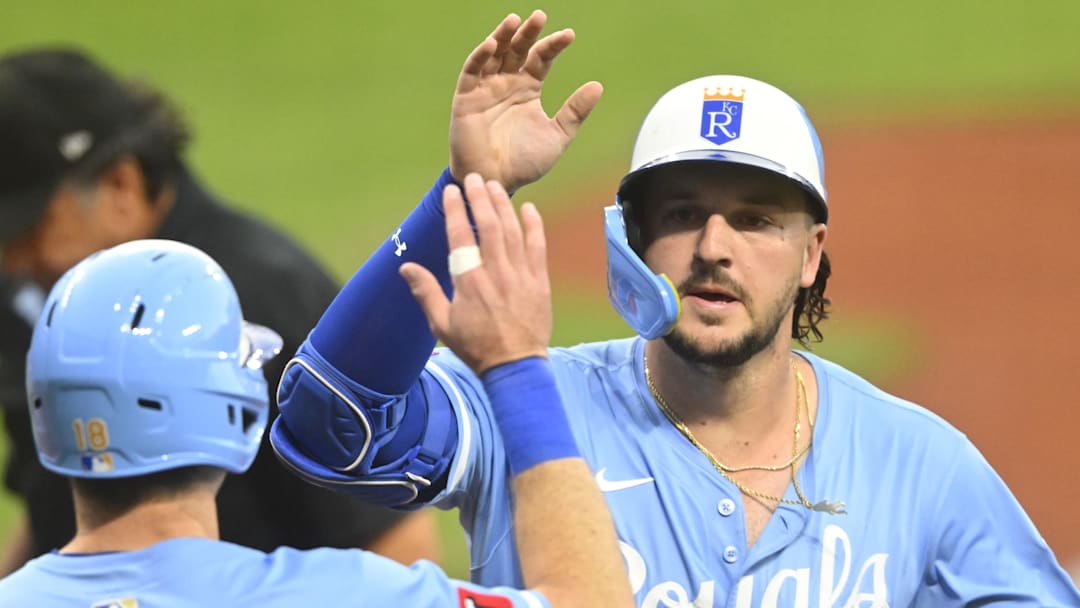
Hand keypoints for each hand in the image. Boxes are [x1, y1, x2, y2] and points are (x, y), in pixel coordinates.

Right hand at [400, 173, 550, 374]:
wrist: (515, 366)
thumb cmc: (476, 347)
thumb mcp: (442, 324)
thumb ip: (425, 292)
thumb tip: (405, 267)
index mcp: (469, 282)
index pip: (460, 236)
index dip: (455, 210)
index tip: (451, 192)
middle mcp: (495, 273)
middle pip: (489, 225)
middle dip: (480, 198)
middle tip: (473, 178)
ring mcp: (520, 275)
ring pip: (512, 231)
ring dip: (503, 205)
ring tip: (494, 186)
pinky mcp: (539, 281)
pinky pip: (538, 246)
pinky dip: (534, 225)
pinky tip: (529, 208)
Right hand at [449, 10, 602, 192]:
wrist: (497, 182)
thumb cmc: (524, 163)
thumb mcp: (557, 136)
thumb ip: (575, 112)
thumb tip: (597, 86)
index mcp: (528, 90)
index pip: (541, 59)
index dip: (553, 46)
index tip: (569, 36)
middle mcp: (506, 84)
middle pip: (518, 50)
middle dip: (528, 33)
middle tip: (539, 16)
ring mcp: (485, 89)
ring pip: (494, 55)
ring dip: (503, 36)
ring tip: (515, 20)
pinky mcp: (466, 98)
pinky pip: (472, 71)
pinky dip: (480, 56)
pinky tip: (493, 44)